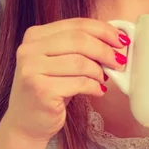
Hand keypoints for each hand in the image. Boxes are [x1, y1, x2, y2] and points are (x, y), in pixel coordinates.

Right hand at [2, 18, 128, 142]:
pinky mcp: (40, 90)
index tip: (121, 40)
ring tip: (103, 79)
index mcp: (35, 35)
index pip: (76, 24)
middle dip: (105, 50)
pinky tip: (98, 91)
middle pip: (79, 40)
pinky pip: (79, 83)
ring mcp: (32, 69)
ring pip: (80, 62)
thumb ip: (79, 47)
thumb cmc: (49, 90)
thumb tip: (115, 40)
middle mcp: (29, 49)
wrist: (26, 123)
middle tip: (119, 61)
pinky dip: (94, 86)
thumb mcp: (60, 62)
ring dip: (99, 71)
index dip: (103, 31)